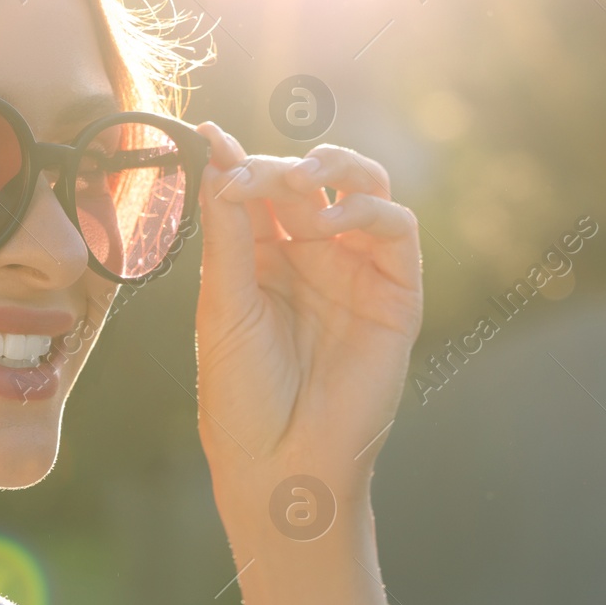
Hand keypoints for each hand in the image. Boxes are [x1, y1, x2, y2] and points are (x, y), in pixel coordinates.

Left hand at [191, 122, 423, 542]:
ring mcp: (356, 271)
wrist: (280, 467)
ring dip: (334, 169)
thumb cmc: (241, 397)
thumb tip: (217, 155)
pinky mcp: (396, 293)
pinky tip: (327, 223)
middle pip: (311, 178)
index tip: (208, 137)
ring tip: (301, 183)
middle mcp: (312, 256)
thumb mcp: (224, 306)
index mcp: (261, 257)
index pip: (258, 188)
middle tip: (256, 174)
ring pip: (364, 186)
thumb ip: (227, 230)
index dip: (237, 159)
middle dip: (284, 164)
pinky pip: (397, 229)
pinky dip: (365, 210)